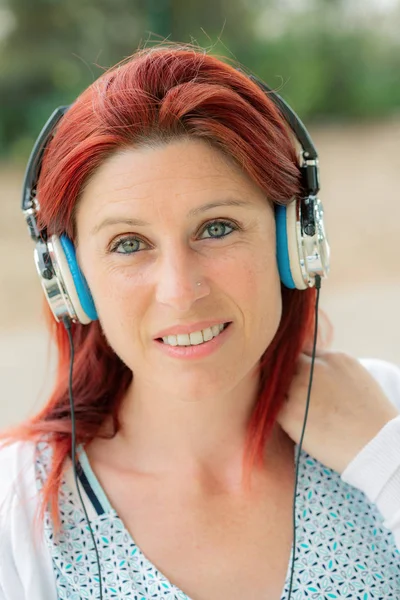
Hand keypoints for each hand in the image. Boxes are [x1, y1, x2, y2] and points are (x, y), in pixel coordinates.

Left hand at [276, 351, 398, 473]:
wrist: (379, 447)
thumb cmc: (372, 418)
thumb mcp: (357, 379)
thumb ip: (332, 370)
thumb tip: (311, 371)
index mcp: (334, 358)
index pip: (303, 353)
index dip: (299, 367)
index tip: (299, 380)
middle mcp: (314, 368)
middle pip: (286, 363)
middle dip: (284, 376)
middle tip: (288, 394)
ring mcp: (299, 389)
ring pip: (276, 384)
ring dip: (279, 395)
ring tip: (293, 410)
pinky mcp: (290, 413)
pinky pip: (272, 408)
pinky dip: (278, 414)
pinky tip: (291, 424)